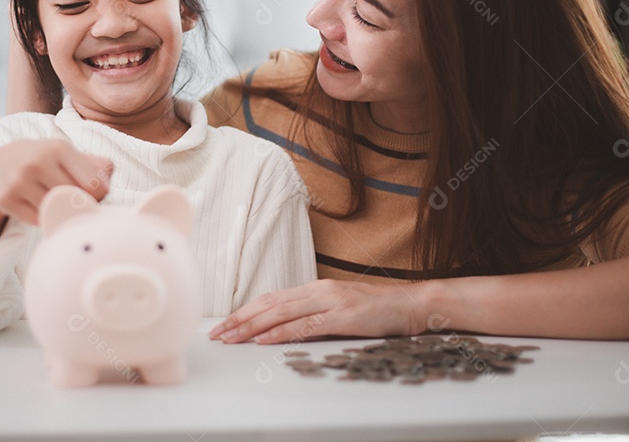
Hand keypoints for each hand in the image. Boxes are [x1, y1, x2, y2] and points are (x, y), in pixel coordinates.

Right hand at [0, 139, 112, 243]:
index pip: (93, 183)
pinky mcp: (6, 199)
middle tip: (75, 200)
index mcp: (59, 148)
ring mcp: (19, 181)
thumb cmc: (43, 161)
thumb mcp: (67, 154)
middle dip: (80, 203)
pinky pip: (38, 220)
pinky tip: (38, 206)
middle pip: (75, 199)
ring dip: (60, 211)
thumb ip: (96, 165)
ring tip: (56, 201)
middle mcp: (38, 162)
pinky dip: (43, 218)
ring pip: (56, 210)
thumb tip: (106, 186)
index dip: (99, 195)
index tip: (96, 195)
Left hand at [208, 278, 428, 343]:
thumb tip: (287, 329)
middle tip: (218, 333)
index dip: (245, 311)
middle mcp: (318, 291)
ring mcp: (330, 302)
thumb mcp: (339, 309)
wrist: (411, 304)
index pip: (271, 299)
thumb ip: (314, 316)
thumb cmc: (377, 309)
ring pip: (281, 313)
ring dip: (252, 327)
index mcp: (315, 288)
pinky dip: (281, 332)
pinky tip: (264, 339)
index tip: (225, 324)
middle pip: (269, 304)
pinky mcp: (343, 316)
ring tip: (232, 337)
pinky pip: (306, 325)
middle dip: (240, 319)